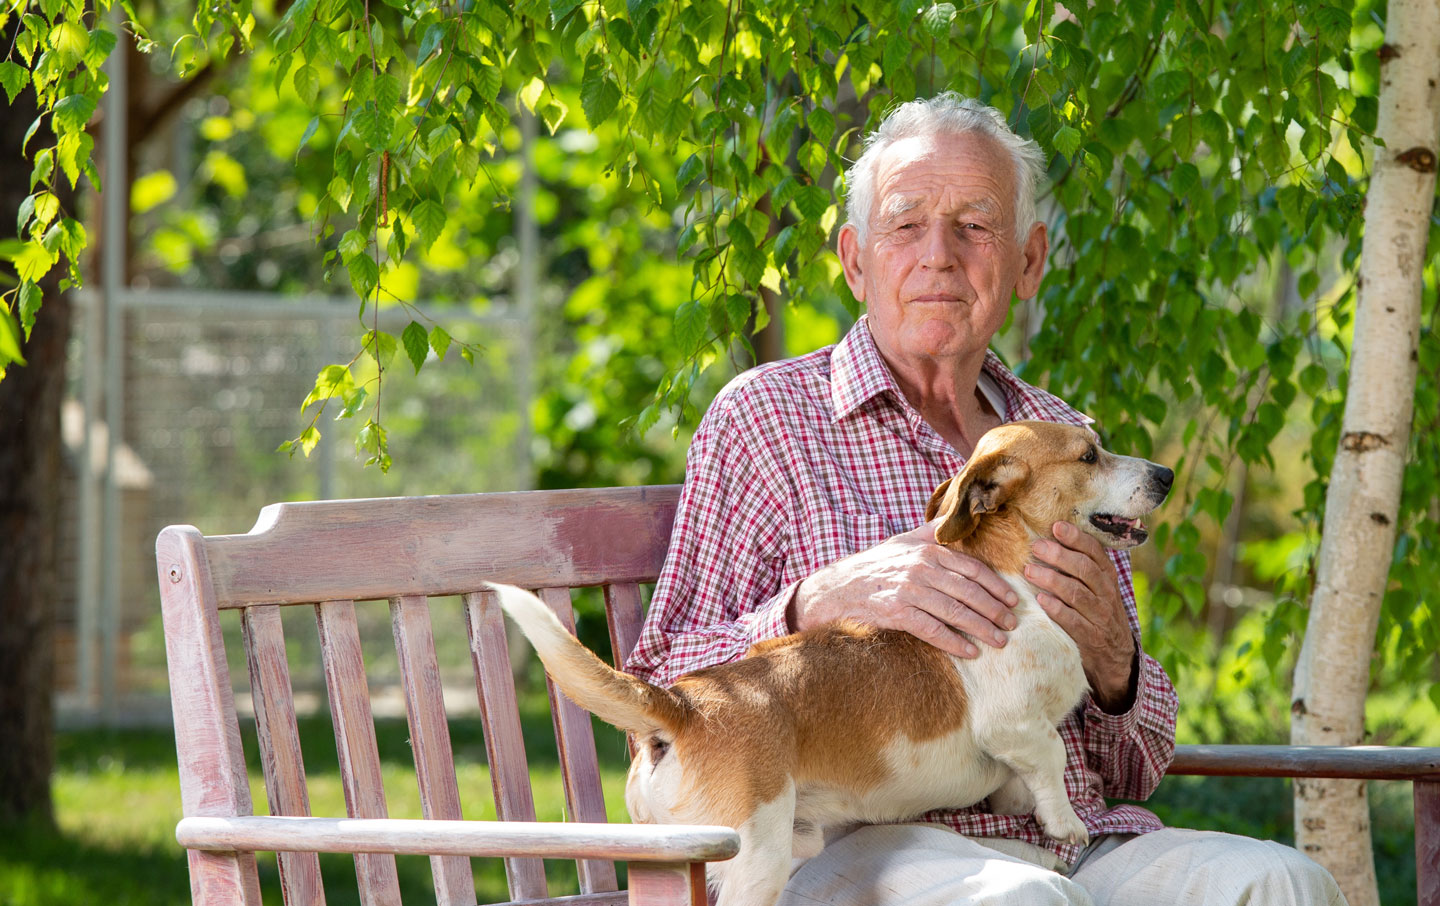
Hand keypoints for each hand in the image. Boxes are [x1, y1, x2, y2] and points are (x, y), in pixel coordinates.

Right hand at [788, 519, 1019, 657]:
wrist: (837, 589)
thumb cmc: (875, 565)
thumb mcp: (904, 540)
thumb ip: (933, 531)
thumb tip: (955, 514)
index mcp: (928, 550)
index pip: (972, 569)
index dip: (995, 586)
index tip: (1012, 600)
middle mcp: (921, 568)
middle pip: (968, 592)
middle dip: (994, 610)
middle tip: (1012, 624)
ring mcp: (909, 591)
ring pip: (955, 612)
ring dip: (981, 628)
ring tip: (999, 641)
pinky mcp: (897, 613)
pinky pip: (932, 630)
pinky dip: (954, 642)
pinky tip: (970, 652)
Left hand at [1025, 521, 1137, 711]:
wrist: (1115, 655)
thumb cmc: (1096, 612)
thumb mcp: (1096, 587)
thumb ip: (1079, 566)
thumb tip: (1049, 537)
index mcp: (1107, 576)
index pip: (1095, 552)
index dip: (1076, 538)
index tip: (1056, 526)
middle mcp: (1106, 593)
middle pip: (1084, 569)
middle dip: (1059, 555)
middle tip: (1036, 546)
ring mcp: (1100, 615)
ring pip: (1077, 593)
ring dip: (1052, 580)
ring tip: (1029, 570)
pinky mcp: (1090, 637)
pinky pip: (1073, 621)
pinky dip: (1056, 609)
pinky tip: (1041, 600)